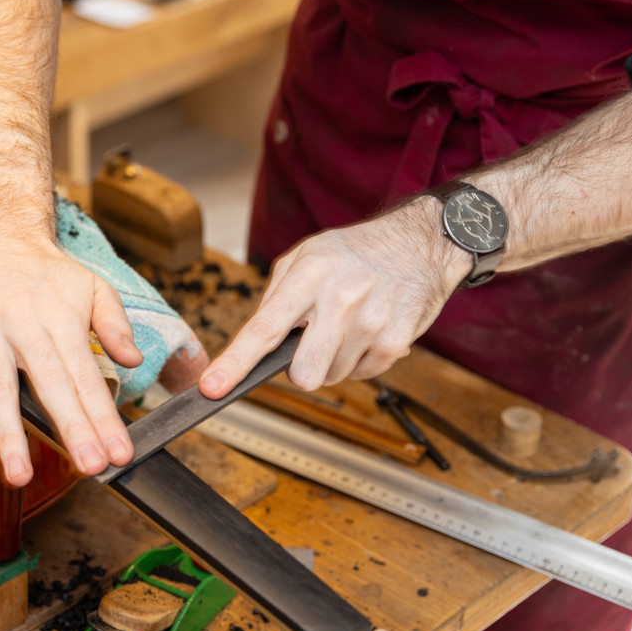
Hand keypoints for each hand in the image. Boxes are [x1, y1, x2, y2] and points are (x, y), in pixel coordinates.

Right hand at [0, 228, 143, 485]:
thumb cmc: (47, 268)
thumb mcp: (92, 286)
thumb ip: (115, 324)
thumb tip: (134, 361)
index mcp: (62, 317)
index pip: (87, 376)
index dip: (103, 417)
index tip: (118, 454)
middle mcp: (24, 323)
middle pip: (49, 384)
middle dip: (70, 429)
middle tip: (87, 468)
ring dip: (7, 435)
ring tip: (19, 476)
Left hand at [200, 198, 466, 397]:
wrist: (420, 243)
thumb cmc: (355, 251)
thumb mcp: (306, 256)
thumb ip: (276, 296)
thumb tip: (254, 341)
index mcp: (308, 275)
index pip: (264, 329)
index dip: (235, 363)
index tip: (211, 387)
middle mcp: (339, 300)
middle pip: (302, 373)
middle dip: (300, 369)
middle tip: (312, 343)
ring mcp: (371, 322)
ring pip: (332, 376)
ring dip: (333, 360)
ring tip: (348, 325)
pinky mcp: (397, 341)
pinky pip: (363, 374)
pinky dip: (360, 360)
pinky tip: (368, 330)